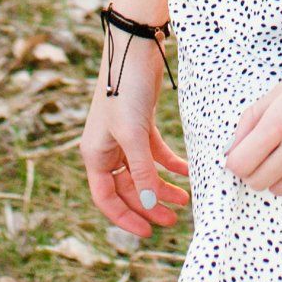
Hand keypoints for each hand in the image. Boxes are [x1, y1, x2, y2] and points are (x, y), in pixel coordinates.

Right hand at [81, 43, 191, 240]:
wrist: (133, 49)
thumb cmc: (124, 90)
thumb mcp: (133, 135)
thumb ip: (142, 172)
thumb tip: (150, 206)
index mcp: (95, 155)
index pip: (107, 199)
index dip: (126, 218)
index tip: (148, 232)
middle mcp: (107, 149)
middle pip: (128, 189)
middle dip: (150, 205)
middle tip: (174, 220)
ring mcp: (124, 137)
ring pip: (143, 172)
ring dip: (162, 187)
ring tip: (185, 199)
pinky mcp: (140, 124)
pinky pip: (154, 153)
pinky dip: (169, 163)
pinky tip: (186, 172)